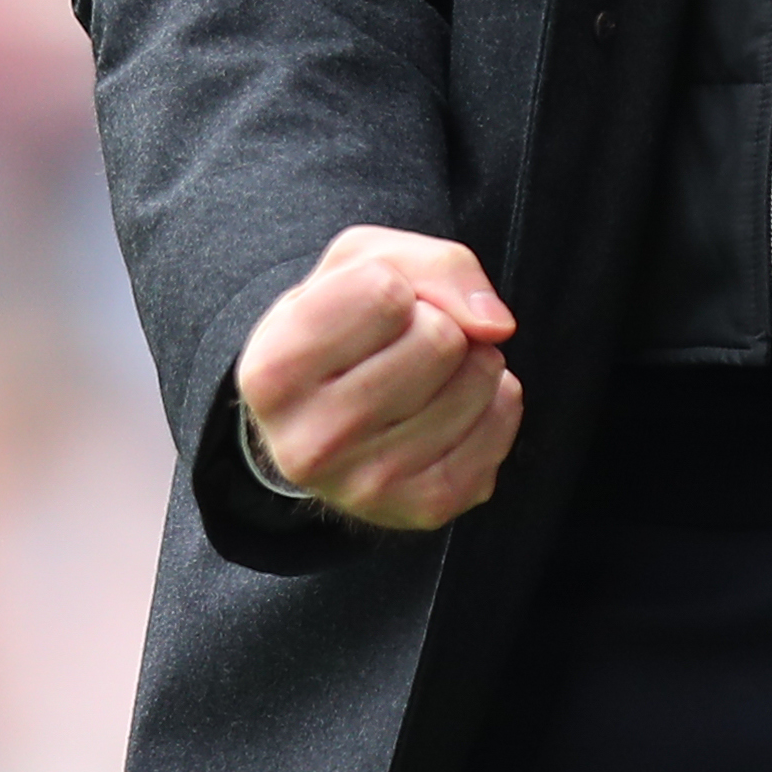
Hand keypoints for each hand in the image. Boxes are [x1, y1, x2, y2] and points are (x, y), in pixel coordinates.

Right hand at [230, 225, 524, 529]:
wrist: (325, 413)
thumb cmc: (343, 324)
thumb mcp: (362, 264)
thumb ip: (436, 267)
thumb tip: (494, 324)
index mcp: (272, 373)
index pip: (385, 292)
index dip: (395, 286)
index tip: (372, 311)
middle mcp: (308, 444)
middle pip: (439, 339)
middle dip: (439, 324)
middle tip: (406, 344)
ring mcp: (365, 486)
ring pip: (477, 380)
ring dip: (472, 362)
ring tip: (428, 376)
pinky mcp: (421, 508)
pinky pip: (499, 429)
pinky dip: (495, 403)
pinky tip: (456, 406)